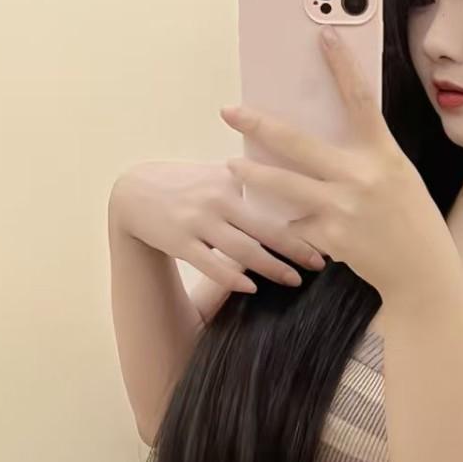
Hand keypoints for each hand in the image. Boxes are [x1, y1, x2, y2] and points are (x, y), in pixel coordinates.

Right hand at [109, 161, 326, 293]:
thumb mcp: (215, 174)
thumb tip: (292, 189)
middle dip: (296, 247)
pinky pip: (210, 264)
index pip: (274, 201)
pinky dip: (232, 277)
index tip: (329, 229)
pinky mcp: (179, 242)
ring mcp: (197, 222)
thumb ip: (248, 183)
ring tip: (294, 280)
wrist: (133, 191)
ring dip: (271, 267)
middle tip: (322, 263)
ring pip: (242, 250)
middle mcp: (216, 200)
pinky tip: (251, 287)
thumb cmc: (184, 183)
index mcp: (231, 180)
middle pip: (265, 228)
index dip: (302, 217)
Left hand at [220, 29, 459, 302]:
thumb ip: (363, 158)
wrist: (422, 271)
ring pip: (283, 184)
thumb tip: (321, 144)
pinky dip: (293, 225)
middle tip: (230, 112)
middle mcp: (361, 176)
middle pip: (298, 143)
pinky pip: (296, 224)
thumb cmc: (410, 219)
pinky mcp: (329, 236)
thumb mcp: (397, 177)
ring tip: (233, 164)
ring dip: (253, 173)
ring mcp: (342, 207)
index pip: (360, 99)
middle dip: (258, 125)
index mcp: (383, 154)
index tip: (325, 35)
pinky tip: (297, 229)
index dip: (342, 65)